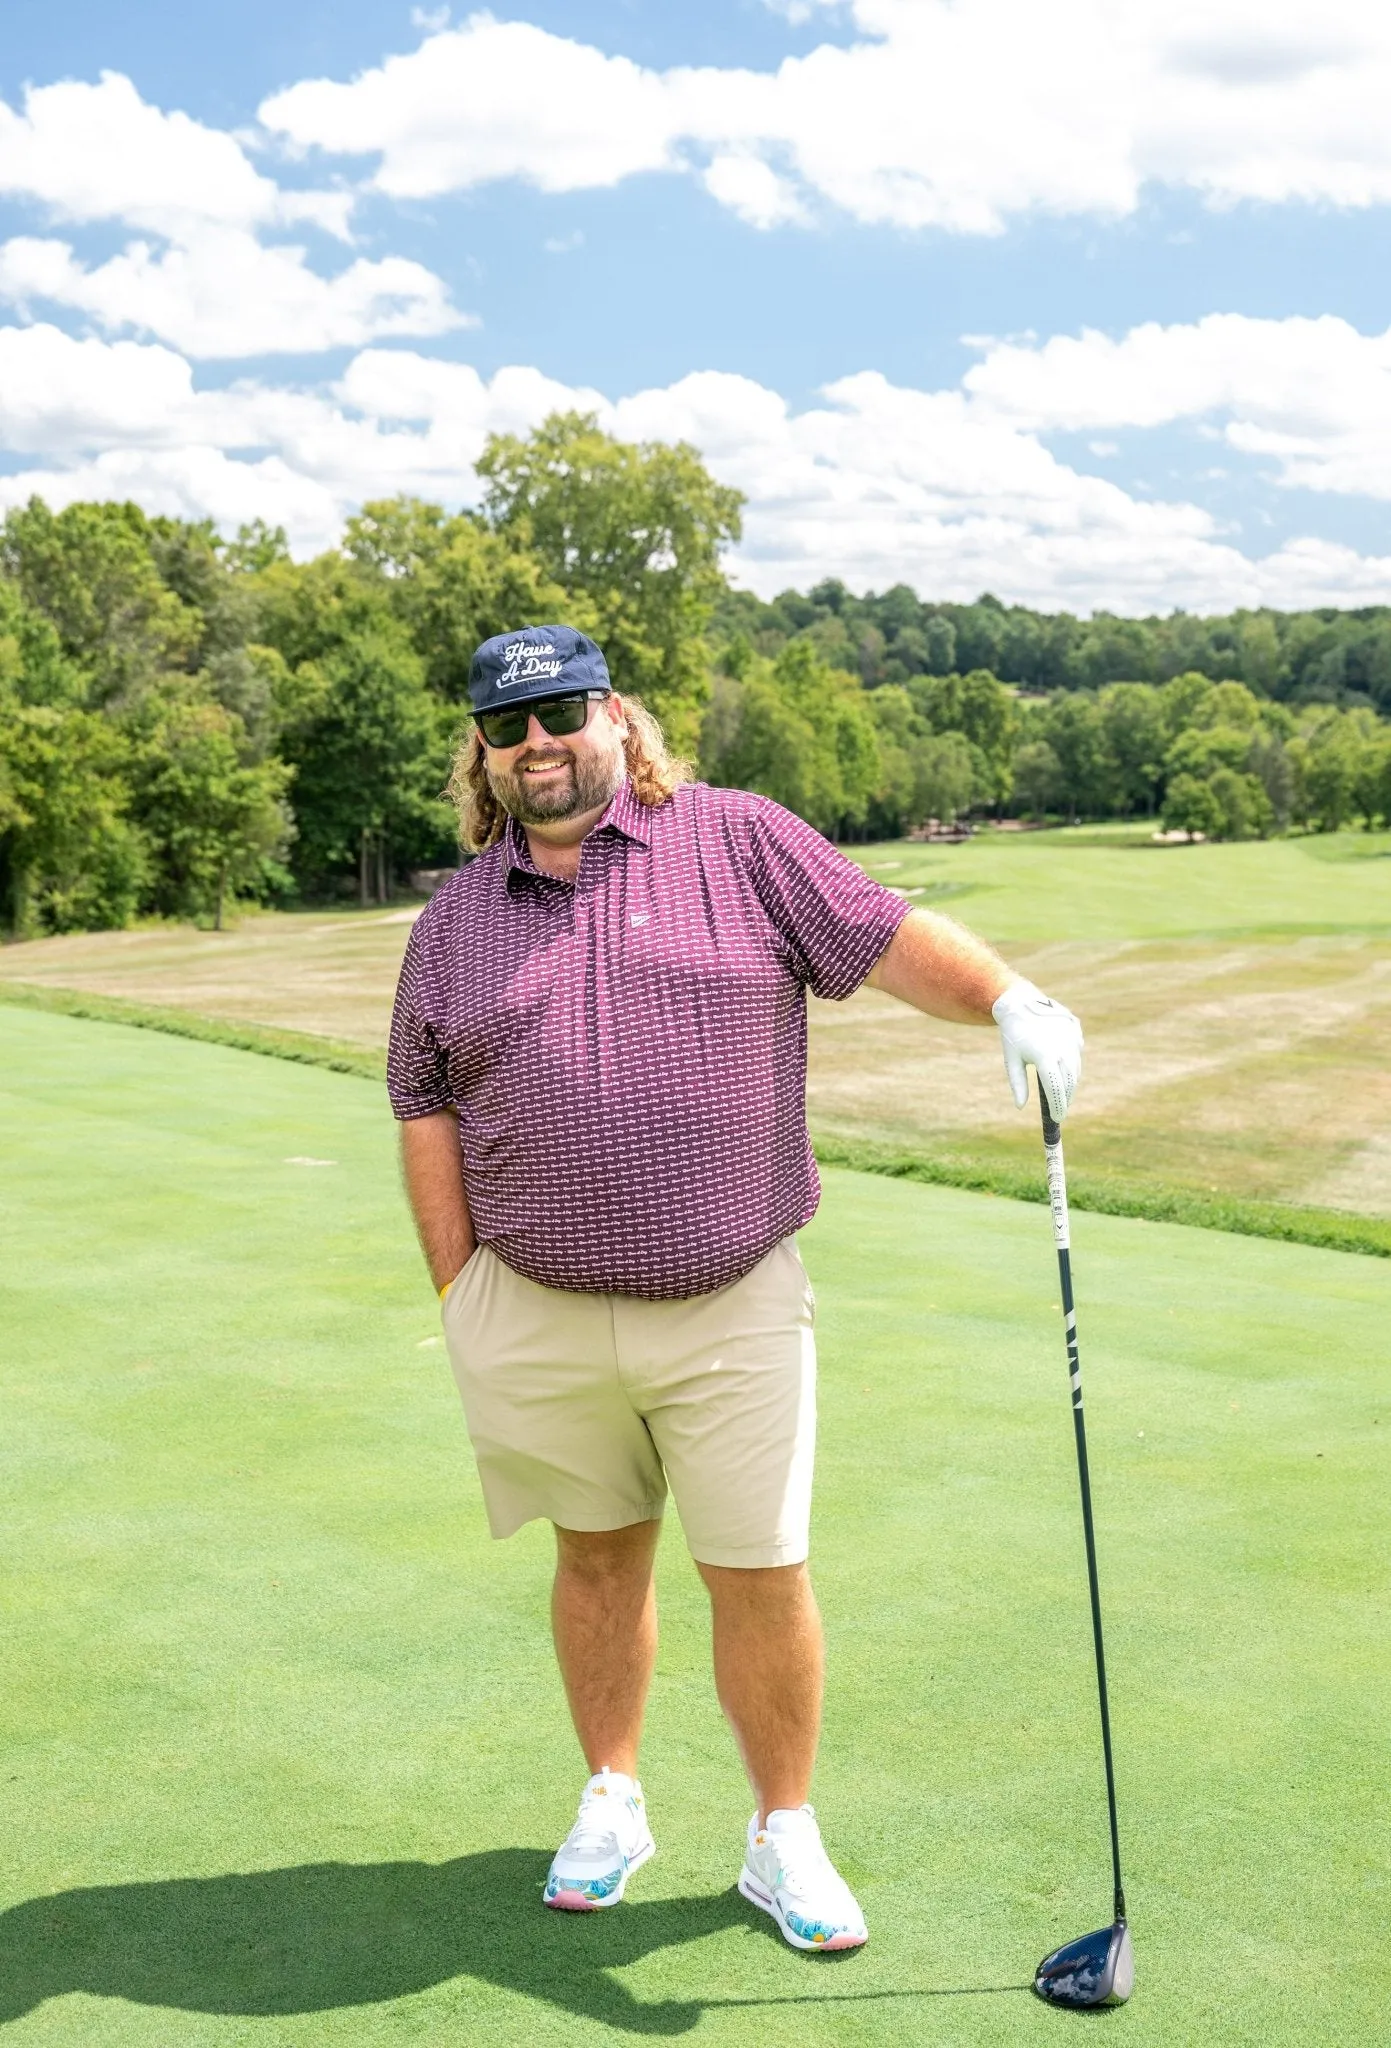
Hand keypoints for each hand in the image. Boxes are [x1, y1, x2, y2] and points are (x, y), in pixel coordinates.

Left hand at [992, 980, 1083, 1120]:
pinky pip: (1077, 1054)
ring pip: (1076, 1070)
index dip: (1058, 1106)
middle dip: (1066, 1099)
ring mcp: (1071, 1039)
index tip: (1057, 1118)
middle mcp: (1062, 1048)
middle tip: (1060, 1110)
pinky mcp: (1076, 1032)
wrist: (1021, 1003)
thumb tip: (1020, 1107)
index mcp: (1045, 1057)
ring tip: (1063, 1094)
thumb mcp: (1012, 1061)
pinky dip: (1072, 1066)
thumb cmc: (1013, 1035)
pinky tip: (1064, 1071)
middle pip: (1069, 1082)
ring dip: (1070, 1084)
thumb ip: (1018, 1084)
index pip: (1056, 1090)